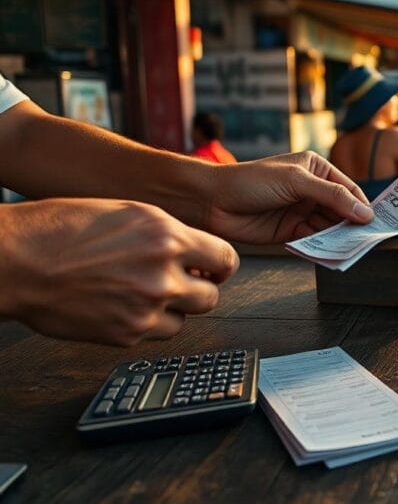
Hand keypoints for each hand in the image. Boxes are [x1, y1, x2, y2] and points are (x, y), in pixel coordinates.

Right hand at [0, 199, 237, 345]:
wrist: (16, 260)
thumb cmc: (63, 229)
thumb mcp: (128, 214)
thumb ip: (169, 235)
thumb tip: (197, 256)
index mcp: (166, 237)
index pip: (225, 259)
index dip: (219, 266)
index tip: (212, 268)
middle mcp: (161, 275)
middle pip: (211, 296)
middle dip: (199, 289)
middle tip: (181, 283)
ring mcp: (145, 309)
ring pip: (186, 319)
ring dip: (174, 310)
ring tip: (145, 293)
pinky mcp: (125, 335)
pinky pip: (156, 335)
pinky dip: (147, 324)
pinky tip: (124, 305)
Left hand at [205, 152, 372, 243]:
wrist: (212, 202)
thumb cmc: (251, 181)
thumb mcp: (296, 181)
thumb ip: (332, 196)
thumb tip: (366, 212)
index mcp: (316, 169)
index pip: (349, 189)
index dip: (363, 206)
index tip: (377, 223)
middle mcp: (312, 190)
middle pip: (343, 211)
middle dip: (354, 225)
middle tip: (368, 241)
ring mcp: (302, 212)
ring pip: (330, 228)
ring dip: (340, 239)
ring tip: (352, 250)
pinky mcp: (290, 233)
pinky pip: (314, 242)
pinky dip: (323, 249)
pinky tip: (332, 255)